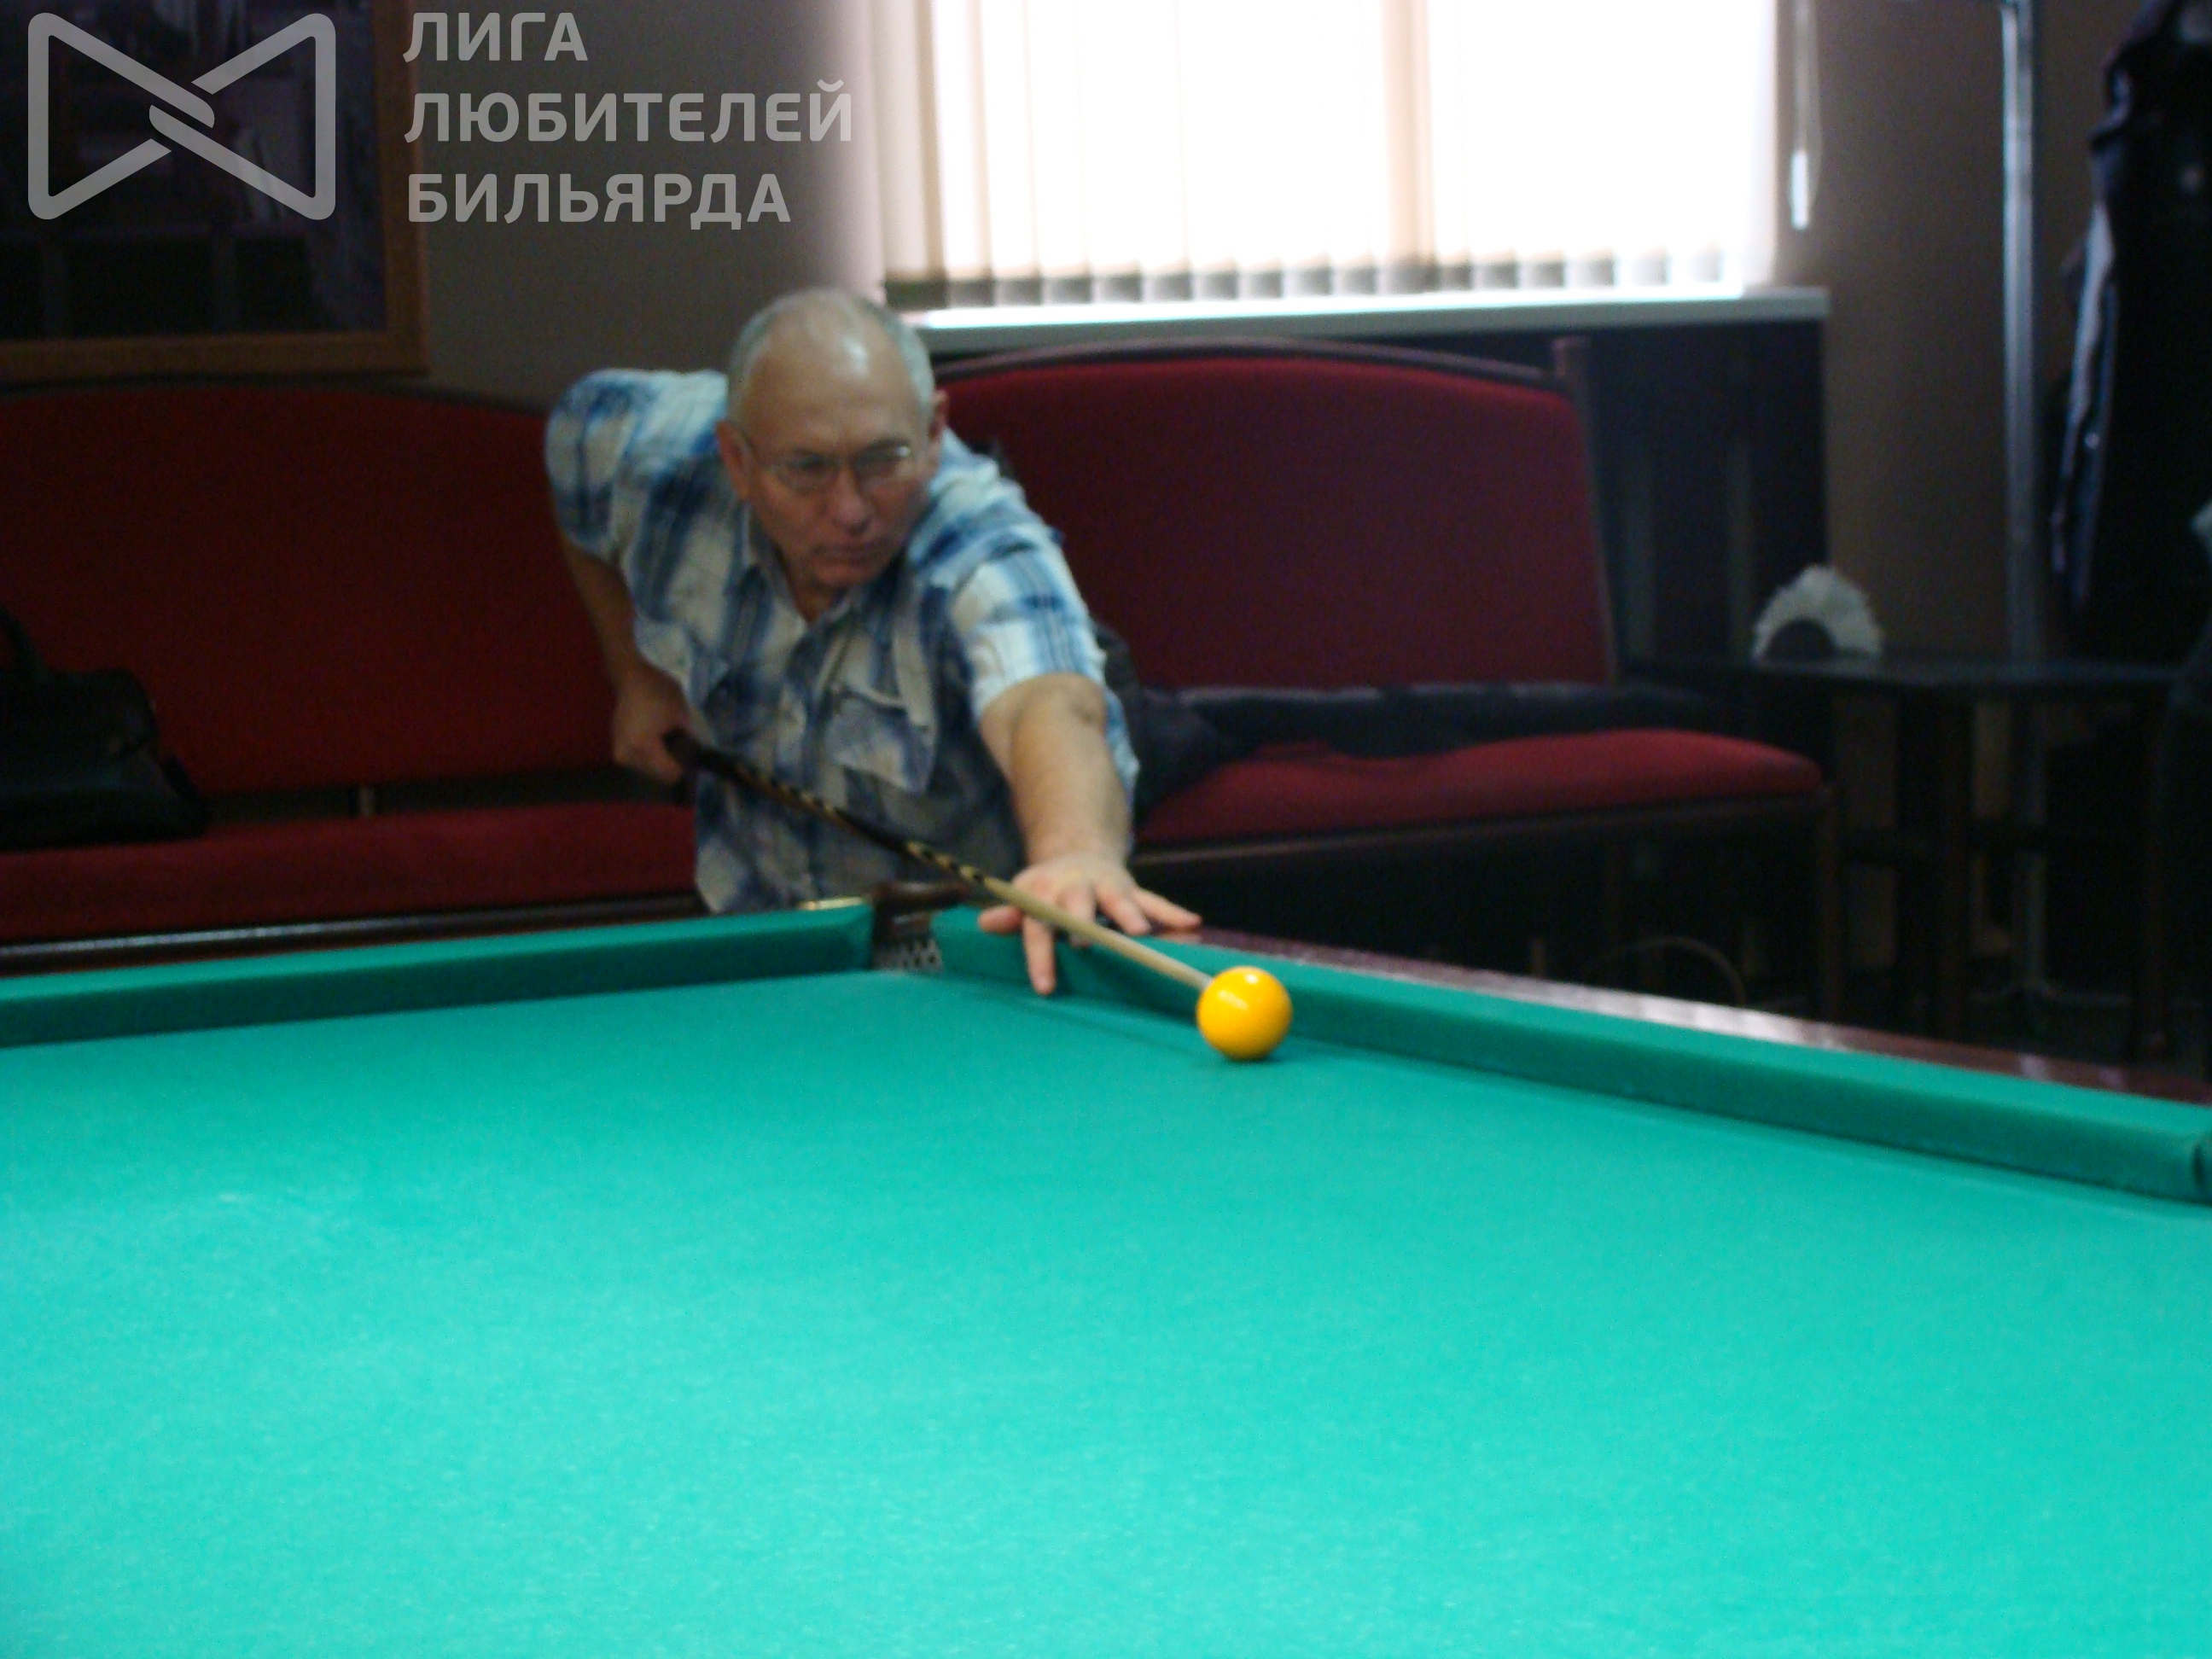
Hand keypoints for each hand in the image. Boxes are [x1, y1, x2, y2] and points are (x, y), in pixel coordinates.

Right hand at [610, 664, 692, 784]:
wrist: (631, 677)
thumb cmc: (658, 692)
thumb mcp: (681, 715)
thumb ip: (688, 741)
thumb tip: (692, 759)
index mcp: (644, 748)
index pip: (670, 774)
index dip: (684, 767)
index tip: (690, 756)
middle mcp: (628, 757)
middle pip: (658, 777)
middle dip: (671, 766)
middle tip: (679, 748)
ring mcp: (620, 754)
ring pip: (647, 772)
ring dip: (659, 764)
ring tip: (666, 743)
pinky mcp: (617, 749)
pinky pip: (638, 763)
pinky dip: (649, 758)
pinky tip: (656, 743)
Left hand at [977, 850, 1200, 994]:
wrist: (1077, 852)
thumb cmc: (1048, 890)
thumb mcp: (1024, 897)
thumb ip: (1010, 915)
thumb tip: (982, 923)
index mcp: (1043, 893)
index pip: (1038, 926)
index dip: (1040, 956)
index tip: (1045, 987)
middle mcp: (1075, 887)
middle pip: (1078, 905)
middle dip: (1083, 924)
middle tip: (1087, 945)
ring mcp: (1106, 886)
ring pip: (1120, 900)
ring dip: (1131, 916)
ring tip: (1140, 933)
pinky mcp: (1131, 888)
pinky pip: (1154, 900)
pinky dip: (1172, 911)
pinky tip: (1192, 923)